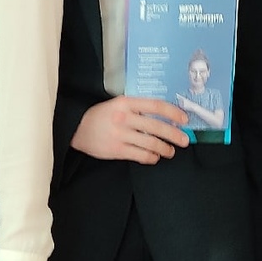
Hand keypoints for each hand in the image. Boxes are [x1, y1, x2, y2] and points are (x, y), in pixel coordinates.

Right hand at [71, 95, 190, 164]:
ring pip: (151, 143)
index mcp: (126, 102)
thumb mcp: (118, 105)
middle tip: (185, 140)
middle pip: (157, 127)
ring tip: (170, 151)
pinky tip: (155, 157)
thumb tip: (165, 118)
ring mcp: (120, 135)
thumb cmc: (101, 116)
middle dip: (175, 135)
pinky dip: (152, 158)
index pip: (156, 105)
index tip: (184, 119)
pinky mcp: (116, 150)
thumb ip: (138, 109)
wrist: (76, 129)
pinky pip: (141, 156)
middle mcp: (124, 117)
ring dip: (165, 149)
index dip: (173, 113)